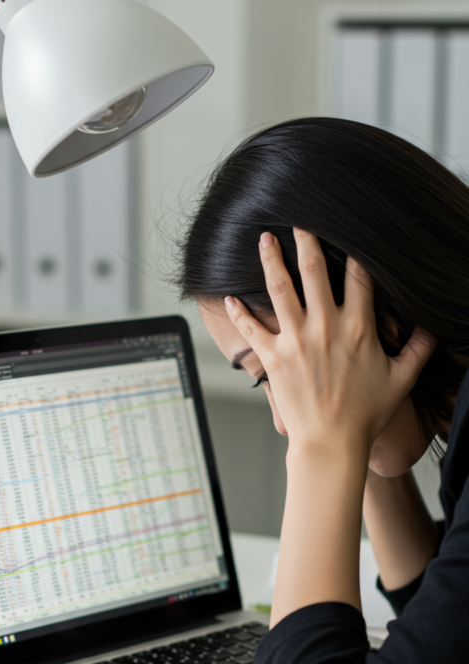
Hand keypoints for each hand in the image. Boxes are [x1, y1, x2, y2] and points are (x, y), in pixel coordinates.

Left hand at [224, 230, 433, 456]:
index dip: (355, 251)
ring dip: (270, 260)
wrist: (332, 444)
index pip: (359, 277)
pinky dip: (239, 312)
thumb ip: (418, 350)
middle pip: (314, 270)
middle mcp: (326, 326)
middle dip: (307, 239)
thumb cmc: (366, 415)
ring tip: (264, 238)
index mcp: (359, 327)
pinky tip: (229, 297)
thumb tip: (433, 329)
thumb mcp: (401, 380)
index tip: (349, 232)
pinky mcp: (273, 358)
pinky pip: (251, 328)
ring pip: (280, 288)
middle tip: (299, 219)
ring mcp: (296, 340)